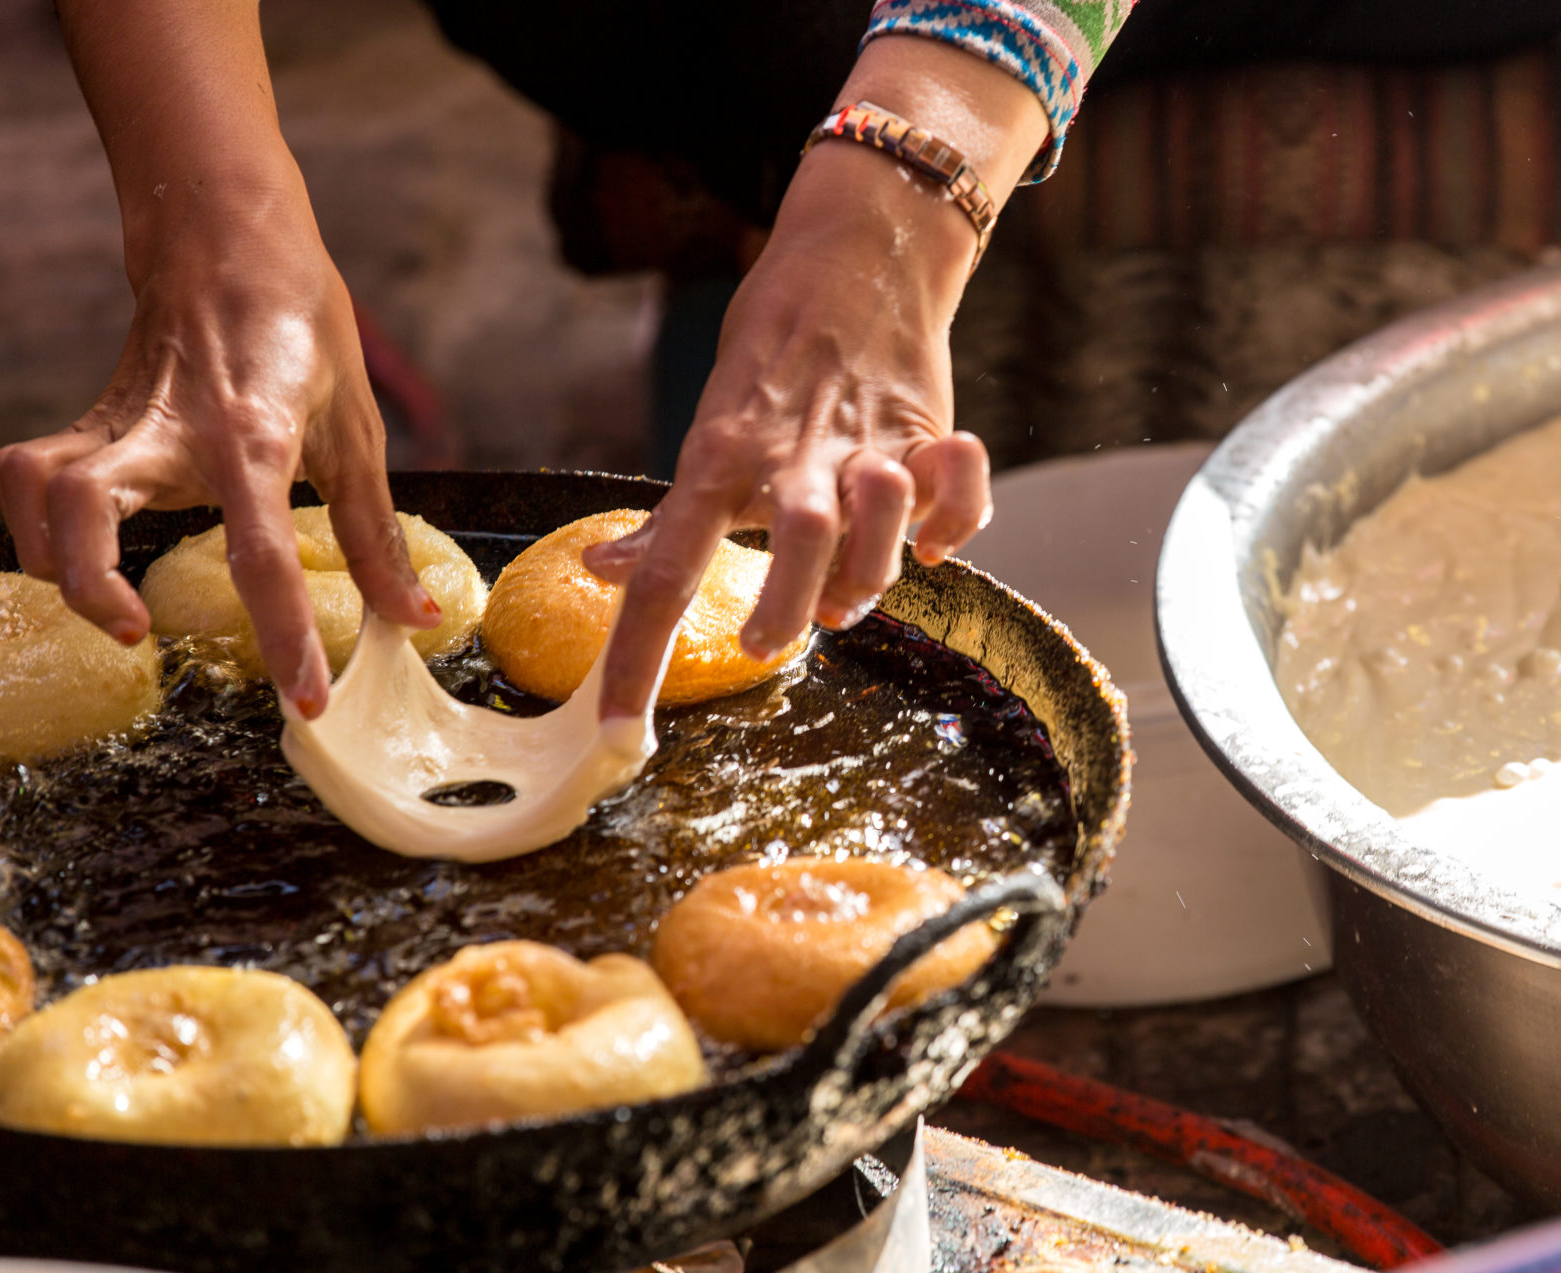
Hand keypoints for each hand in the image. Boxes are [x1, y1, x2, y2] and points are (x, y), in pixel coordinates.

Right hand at [0, 186, 436, 715]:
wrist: (228, 238)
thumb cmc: (301, 327)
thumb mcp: (358, 426)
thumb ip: (376, 533)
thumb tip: (413, 620)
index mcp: (254, 434)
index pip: (263, 552)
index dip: (285, 633)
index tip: (305, 698)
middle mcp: (172, 429)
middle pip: (83, 503)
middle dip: (91, 582)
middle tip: (136, 633)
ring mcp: (119, 421)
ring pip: (36, 486)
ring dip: (52, 558)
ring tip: (110, 609)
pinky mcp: (91, 422)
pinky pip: (32, 476)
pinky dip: (39, 528)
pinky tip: (81, 561)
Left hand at [585, 36, 1047, 717]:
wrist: (858, 257)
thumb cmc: (772, 355)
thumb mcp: (710, 426)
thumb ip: (673, 512)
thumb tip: (602, 569)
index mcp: (724, 453)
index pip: (667, 565)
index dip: (637, 652)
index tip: (619, 727)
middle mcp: (797, 452)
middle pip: (793, 539)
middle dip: (783, 606)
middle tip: (766, 642)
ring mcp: (869, 441)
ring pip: (881, 517)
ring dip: (868, 573)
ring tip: (844, 599)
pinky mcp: (930, 433)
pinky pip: (958, 490)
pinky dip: (954, 525)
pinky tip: (932, 544)